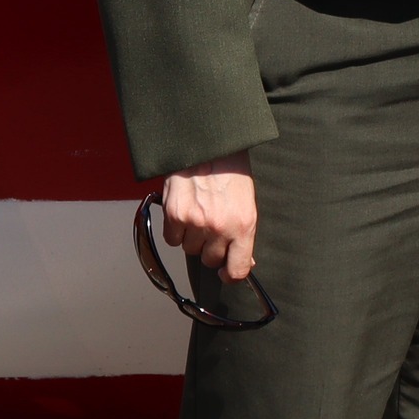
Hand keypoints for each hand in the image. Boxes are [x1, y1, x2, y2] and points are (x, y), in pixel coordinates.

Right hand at [159, 152, 258, 281]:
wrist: (208, 144)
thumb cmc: (230, 169)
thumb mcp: (246, 202)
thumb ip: (243, 234)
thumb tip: (244, 262)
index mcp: (244, 225)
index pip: (238, 269)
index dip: (231, 275)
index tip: (227, 273)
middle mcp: (220, 227)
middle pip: (210, 260)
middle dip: (210, 247)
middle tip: (211, 226)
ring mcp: (197, 222)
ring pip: (190, 249)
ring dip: (192, 236)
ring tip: (198, 212)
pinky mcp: (175, 214)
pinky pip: (172, 239)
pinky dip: (175, 229)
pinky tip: (183, 211)